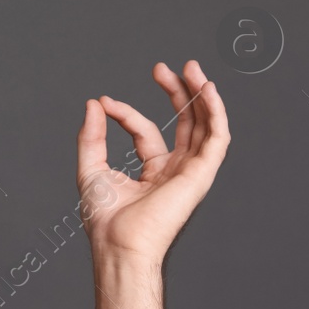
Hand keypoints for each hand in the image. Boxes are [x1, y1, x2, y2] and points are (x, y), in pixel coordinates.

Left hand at [76, 59, 229, 264]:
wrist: (117, 242)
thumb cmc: (104, 218)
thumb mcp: (91, 168)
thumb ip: (92, 136)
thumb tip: (94, 103)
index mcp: (153, 172)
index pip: (145, 132)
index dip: (126, 112)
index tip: (104, 102)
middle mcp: (176, 170)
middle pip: (185, 123)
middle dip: (178, 93)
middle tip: (163, 66)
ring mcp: (190, 172)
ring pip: (204, 126)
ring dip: (200, 95)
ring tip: (191, 67)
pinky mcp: (201, 174)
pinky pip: (217, 137)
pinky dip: (216, 112)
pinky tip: (207, 89)